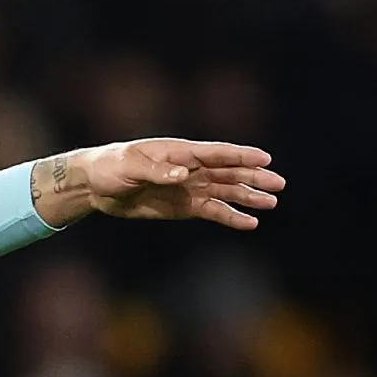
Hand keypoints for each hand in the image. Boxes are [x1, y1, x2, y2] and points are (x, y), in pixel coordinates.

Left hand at [33, 139, 284, 229]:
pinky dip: (231, 217)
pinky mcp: (184, 207)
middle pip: (229, 173)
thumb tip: (184, 175)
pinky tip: (250, 223)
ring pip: (226, 192)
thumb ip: (158, 171)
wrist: (97, 185)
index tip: (265, 159)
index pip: (217, 154)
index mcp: (181, 153)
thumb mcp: (131, 166)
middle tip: (279, 184)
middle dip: (254, 178)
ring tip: (272, 202)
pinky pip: (213, 212)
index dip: (241, 156)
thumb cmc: (111, 167)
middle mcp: (191, 168)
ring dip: (248, 197)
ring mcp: (190, 188)